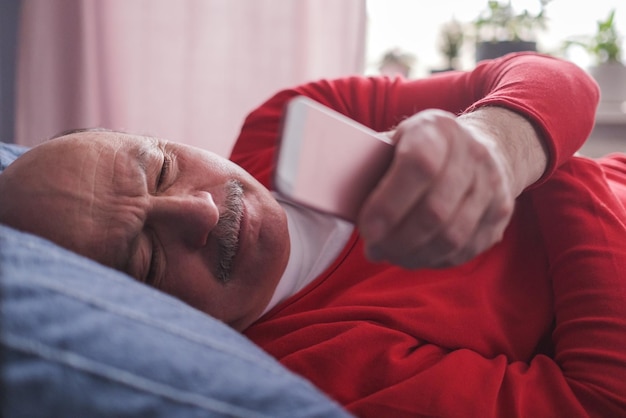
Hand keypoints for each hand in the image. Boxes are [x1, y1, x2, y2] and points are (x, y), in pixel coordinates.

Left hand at [357, 107, 545, 268]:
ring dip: (412, 254)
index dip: (389, 203)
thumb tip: (330, 195)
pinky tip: (412, 255)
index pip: (417, 166)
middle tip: (372, 248)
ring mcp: (493, 185)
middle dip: (396, 238)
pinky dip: (433, 260)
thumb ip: (370, 163)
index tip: (365, 229)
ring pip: (451, 237)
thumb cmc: (423, 147)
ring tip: (389, 253)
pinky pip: (464, 250)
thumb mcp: (396, 139)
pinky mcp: (500, 214)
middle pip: (434, 210)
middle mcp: (472, 154)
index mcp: (438, 129)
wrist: (486, 146)